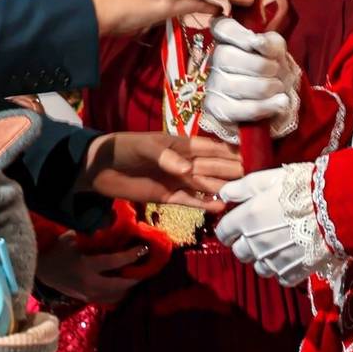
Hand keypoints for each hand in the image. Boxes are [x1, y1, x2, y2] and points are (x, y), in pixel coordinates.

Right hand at [35, 231, 146, 306]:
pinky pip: (106, 299)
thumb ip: (88, 234)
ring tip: (135, 279)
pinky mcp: (86, 299)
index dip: (131, 256)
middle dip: (134, 278)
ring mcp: (88, 294)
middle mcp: (90, 283)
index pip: (115, 262)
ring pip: (115, 296)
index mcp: (87, 266)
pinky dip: (116, 294)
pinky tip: (121, 287)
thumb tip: (106, 225)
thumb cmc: (56, 252)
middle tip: (145, 270)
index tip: (144, 249)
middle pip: (119, 285)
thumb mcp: (70, 239)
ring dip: (127, 288)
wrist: (40, 271)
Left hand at [82, 133, 240, 209]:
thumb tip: (188, 170)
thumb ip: (165, 156)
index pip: (210, 148)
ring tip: (242, 194)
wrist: (99, 169)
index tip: (250, 156)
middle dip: (231, 171)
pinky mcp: (167, 197)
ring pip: (204, 185)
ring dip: (221, 188)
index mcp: (180, 144)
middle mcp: (183, 162)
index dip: (229, 152)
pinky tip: (220, 206)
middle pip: (212, 168)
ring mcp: (176, 180)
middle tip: (253, 178)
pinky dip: (204, 204)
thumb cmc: (123, 148)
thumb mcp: (144, 147)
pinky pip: (190, 201)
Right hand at [205, 17, 301, 137]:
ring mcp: (213, 84)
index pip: (222, 28)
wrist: (276, 99)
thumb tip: (257, 42)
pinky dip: (264, 106)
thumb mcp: (278, 51)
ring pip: (232, 84)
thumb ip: (270, 43)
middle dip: (258, 65)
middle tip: (276, 70)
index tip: (254, 42)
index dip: (237, 34)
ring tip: (279, 87)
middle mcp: (215, 59)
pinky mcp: (216, 108)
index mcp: (229, 39)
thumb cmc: (274, 69)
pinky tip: (279, 102)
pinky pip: (238, 107)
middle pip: (224, 55)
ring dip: (264, 87)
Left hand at [215, 165, 341, 286]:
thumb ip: (242, 187)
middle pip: (239, 252)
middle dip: (245, 243)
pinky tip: (292, 255)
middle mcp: (256, 243)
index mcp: (247, 218)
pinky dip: (283, 269)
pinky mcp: (292, 272)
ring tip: (278, 245)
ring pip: (258, 267)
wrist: (336, 207)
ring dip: (263, 258)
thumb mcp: (269, 179)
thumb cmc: (302, 187)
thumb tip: (222, 194)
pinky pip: (279, 277)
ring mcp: (274, 260)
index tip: (237, 225)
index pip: (223, 232)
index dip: (228, 228)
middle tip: (261, 232)